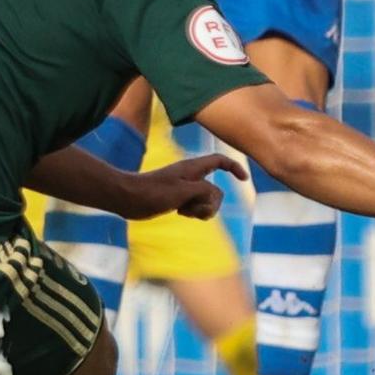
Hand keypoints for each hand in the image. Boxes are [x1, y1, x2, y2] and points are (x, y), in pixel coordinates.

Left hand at [120, 154, 246, 222]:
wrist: (129, 198)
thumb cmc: (153, 192)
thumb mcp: (183, 191)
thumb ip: (204, 191)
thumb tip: (215, 196)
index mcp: (193, 168)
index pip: (220, 161)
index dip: (234, 168)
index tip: (244, 180)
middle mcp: (191, 176)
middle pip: (216, 190)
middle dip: (211, 203)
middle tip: (193, 207)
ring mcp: (185, 188)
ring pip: (206, 201)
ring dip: (201, 210)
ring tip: (184, 211)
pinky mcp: (178, 199)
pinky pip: (196, 207)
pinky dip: (192, 212)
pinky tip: (180, 213)